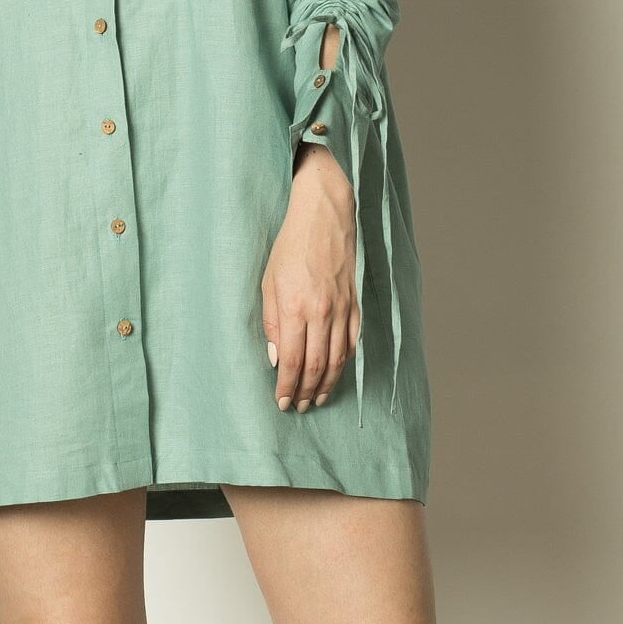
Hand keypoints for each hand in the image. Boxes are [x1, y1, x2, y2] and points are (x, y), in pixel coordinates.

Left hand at [261, 146, 357, 411]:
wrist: (324, 216)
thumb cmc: (290, 246)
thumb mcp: (267, 281)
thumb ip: (269, 320)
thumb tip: (273, 356)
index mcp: (295, 308)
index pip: (292, 360)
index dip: (286, 386)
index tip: (281, 402)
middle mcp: (321, 313)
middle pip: (316, 366)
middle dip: (305, 391)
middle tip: (297, 407)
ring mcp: (342, 309)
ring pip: (337, 358)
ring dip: (326, 383)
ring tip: (316, 398)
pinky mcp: (355, 303)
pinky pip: (351, 342)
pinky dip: (344, 362)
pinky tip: (336, 372)